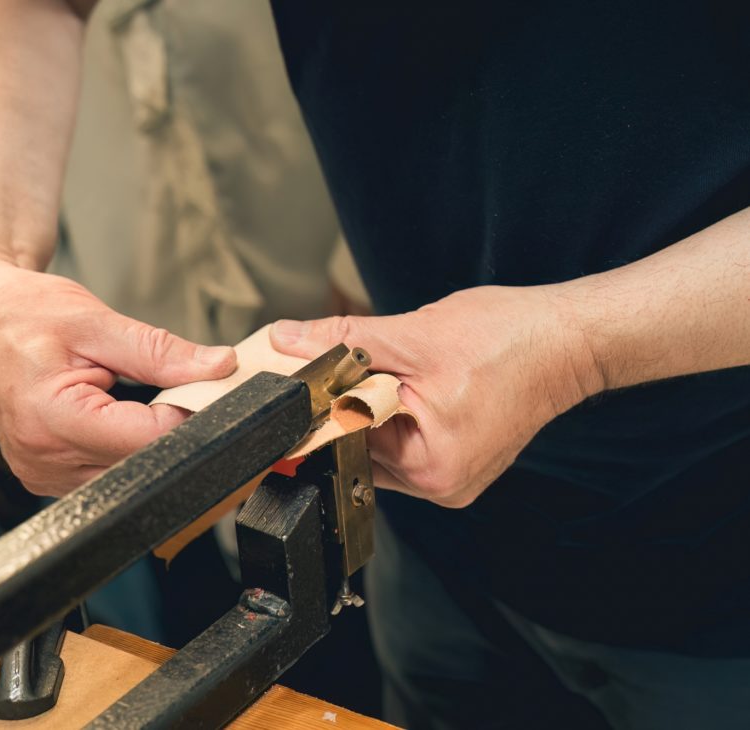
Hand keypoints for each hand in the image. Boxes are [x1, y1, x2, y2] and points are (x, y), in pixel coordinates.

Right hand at [0, 261, 235, 495]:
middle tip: (176, 387)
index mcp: (50, 420)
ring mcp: (43, 473)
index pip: (149, 439)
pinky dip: (125, 446)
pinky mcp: (47, 474)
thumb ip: (160, 351)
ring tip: (134, 393)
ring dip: (148, 439)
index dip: (188, 414)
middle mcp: (43, 459)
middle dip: (172, 428)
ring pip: (129, 473)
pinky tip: (120, 414)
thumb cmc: (17, 312)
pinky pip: (106, 472)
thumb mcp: (95, 321)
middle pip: (142, 462)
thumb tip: (218, 367)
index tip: (205, 388)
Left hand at [271, 286, 601, 506]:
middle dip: (351, 402)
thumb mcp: (413, 335)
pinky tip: (417, 384)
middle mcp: (440, 484)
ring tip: (403, 370)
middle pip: (362, 445)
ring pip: (383, 442)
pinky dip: (399, 412)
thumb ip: (343, 341)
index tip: (302, 379)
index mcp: (429, 465)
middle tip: (358, 362)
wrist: (568, 340)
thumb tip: (287, 340)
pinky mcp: (460, 462)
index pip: (345, 439)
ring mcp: (452, 477)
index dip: (320, 403)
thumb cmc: (508, 339)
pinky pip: (408, 440)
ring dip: (376, 406)